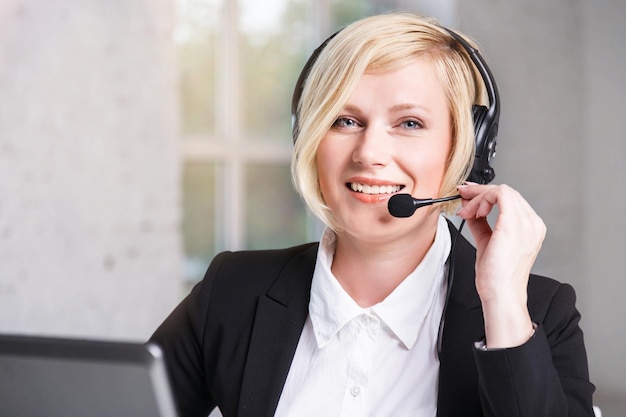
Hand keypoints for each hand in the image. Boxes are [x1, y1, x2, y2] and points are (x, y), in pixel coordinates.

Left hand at [456, 183, 545, 347]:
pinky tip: (473, 211)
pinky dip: (483, 199)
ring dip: (479, 197)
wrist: (500, 294)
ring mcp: (526, 223)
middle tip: (462, 198)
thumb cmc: (496, 278)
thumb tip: (471, 211)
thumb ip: (481, 225)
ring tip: (466, 210)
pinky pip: (500, 195)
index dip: (487, 195)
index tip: (469, 197)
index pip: (510, 200)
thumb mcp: (487, 243)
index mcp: (529, 229)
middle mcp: (532, 224)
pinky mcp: (514, 225)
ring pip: (502, 191)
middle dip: (480, 193)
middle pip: (507, 193)